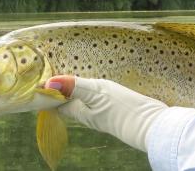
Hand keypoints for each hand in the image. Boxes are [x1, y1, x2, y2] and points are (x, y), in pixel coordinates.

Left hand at [45, 75, 167, 151]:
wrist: (151, 123)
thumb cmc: (122, 109)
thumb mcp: (97, 93)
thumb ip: (75, 87)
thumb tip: (49, 83)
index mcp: (81, 112)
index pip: (59, 105)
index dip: (50, 94)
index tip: (43, 80)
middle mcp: (91, 113)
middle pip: (72, 102)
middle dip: (64, 90)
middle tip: (60, 71)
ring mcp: (105, 112)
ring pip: (87, 100)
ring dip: (81, 89)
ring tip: (80, 72)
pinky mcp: (118, 108)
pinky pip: (102, 99)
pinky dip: (98, 90)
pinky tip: (104, 82)